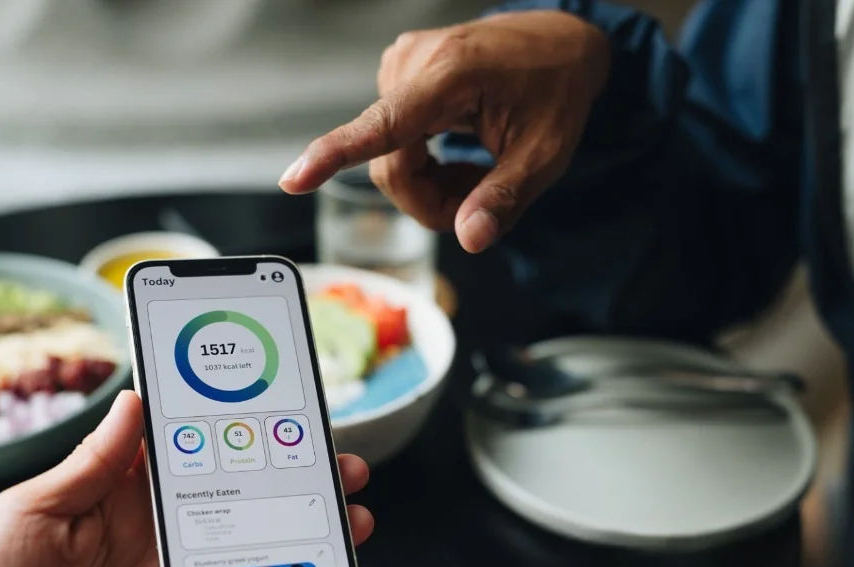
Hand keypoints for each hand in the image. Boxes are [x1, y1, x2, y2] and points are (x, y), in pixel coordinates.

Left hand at [0, 391, 373, 566]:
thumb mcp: (29, 512)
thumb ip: (91, 465)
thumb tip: (134, 402)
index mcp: (122, 500)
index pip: (193, 456)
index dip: (238, 431)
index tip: (283, 407)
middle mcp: (157, 544)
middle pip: (243, 507)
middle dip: (296, 485)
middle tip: (342, 468)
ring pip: (255, 565)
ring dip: (305, 547)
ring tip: (349, 526)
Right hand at [278, 11, 609, 252]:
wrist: (560, 42)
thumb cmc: (556, 92)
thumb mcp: (546, 154)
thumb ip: (505, 199)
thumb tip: (470, 239)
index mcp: (450, 75)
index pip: (383, 125)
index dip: (334, 156)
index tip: (292, 179)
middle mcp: (413, 63)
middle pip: (391, 166)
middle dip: (430, 200)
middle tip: (479, 200)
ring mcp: (399, 65)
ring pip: (389, 160)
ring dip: (429, 183)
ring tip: (475, 169)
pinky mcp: (396, 73)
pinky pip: (390, 142)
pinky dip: (423, 162)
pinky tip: (455, 152)